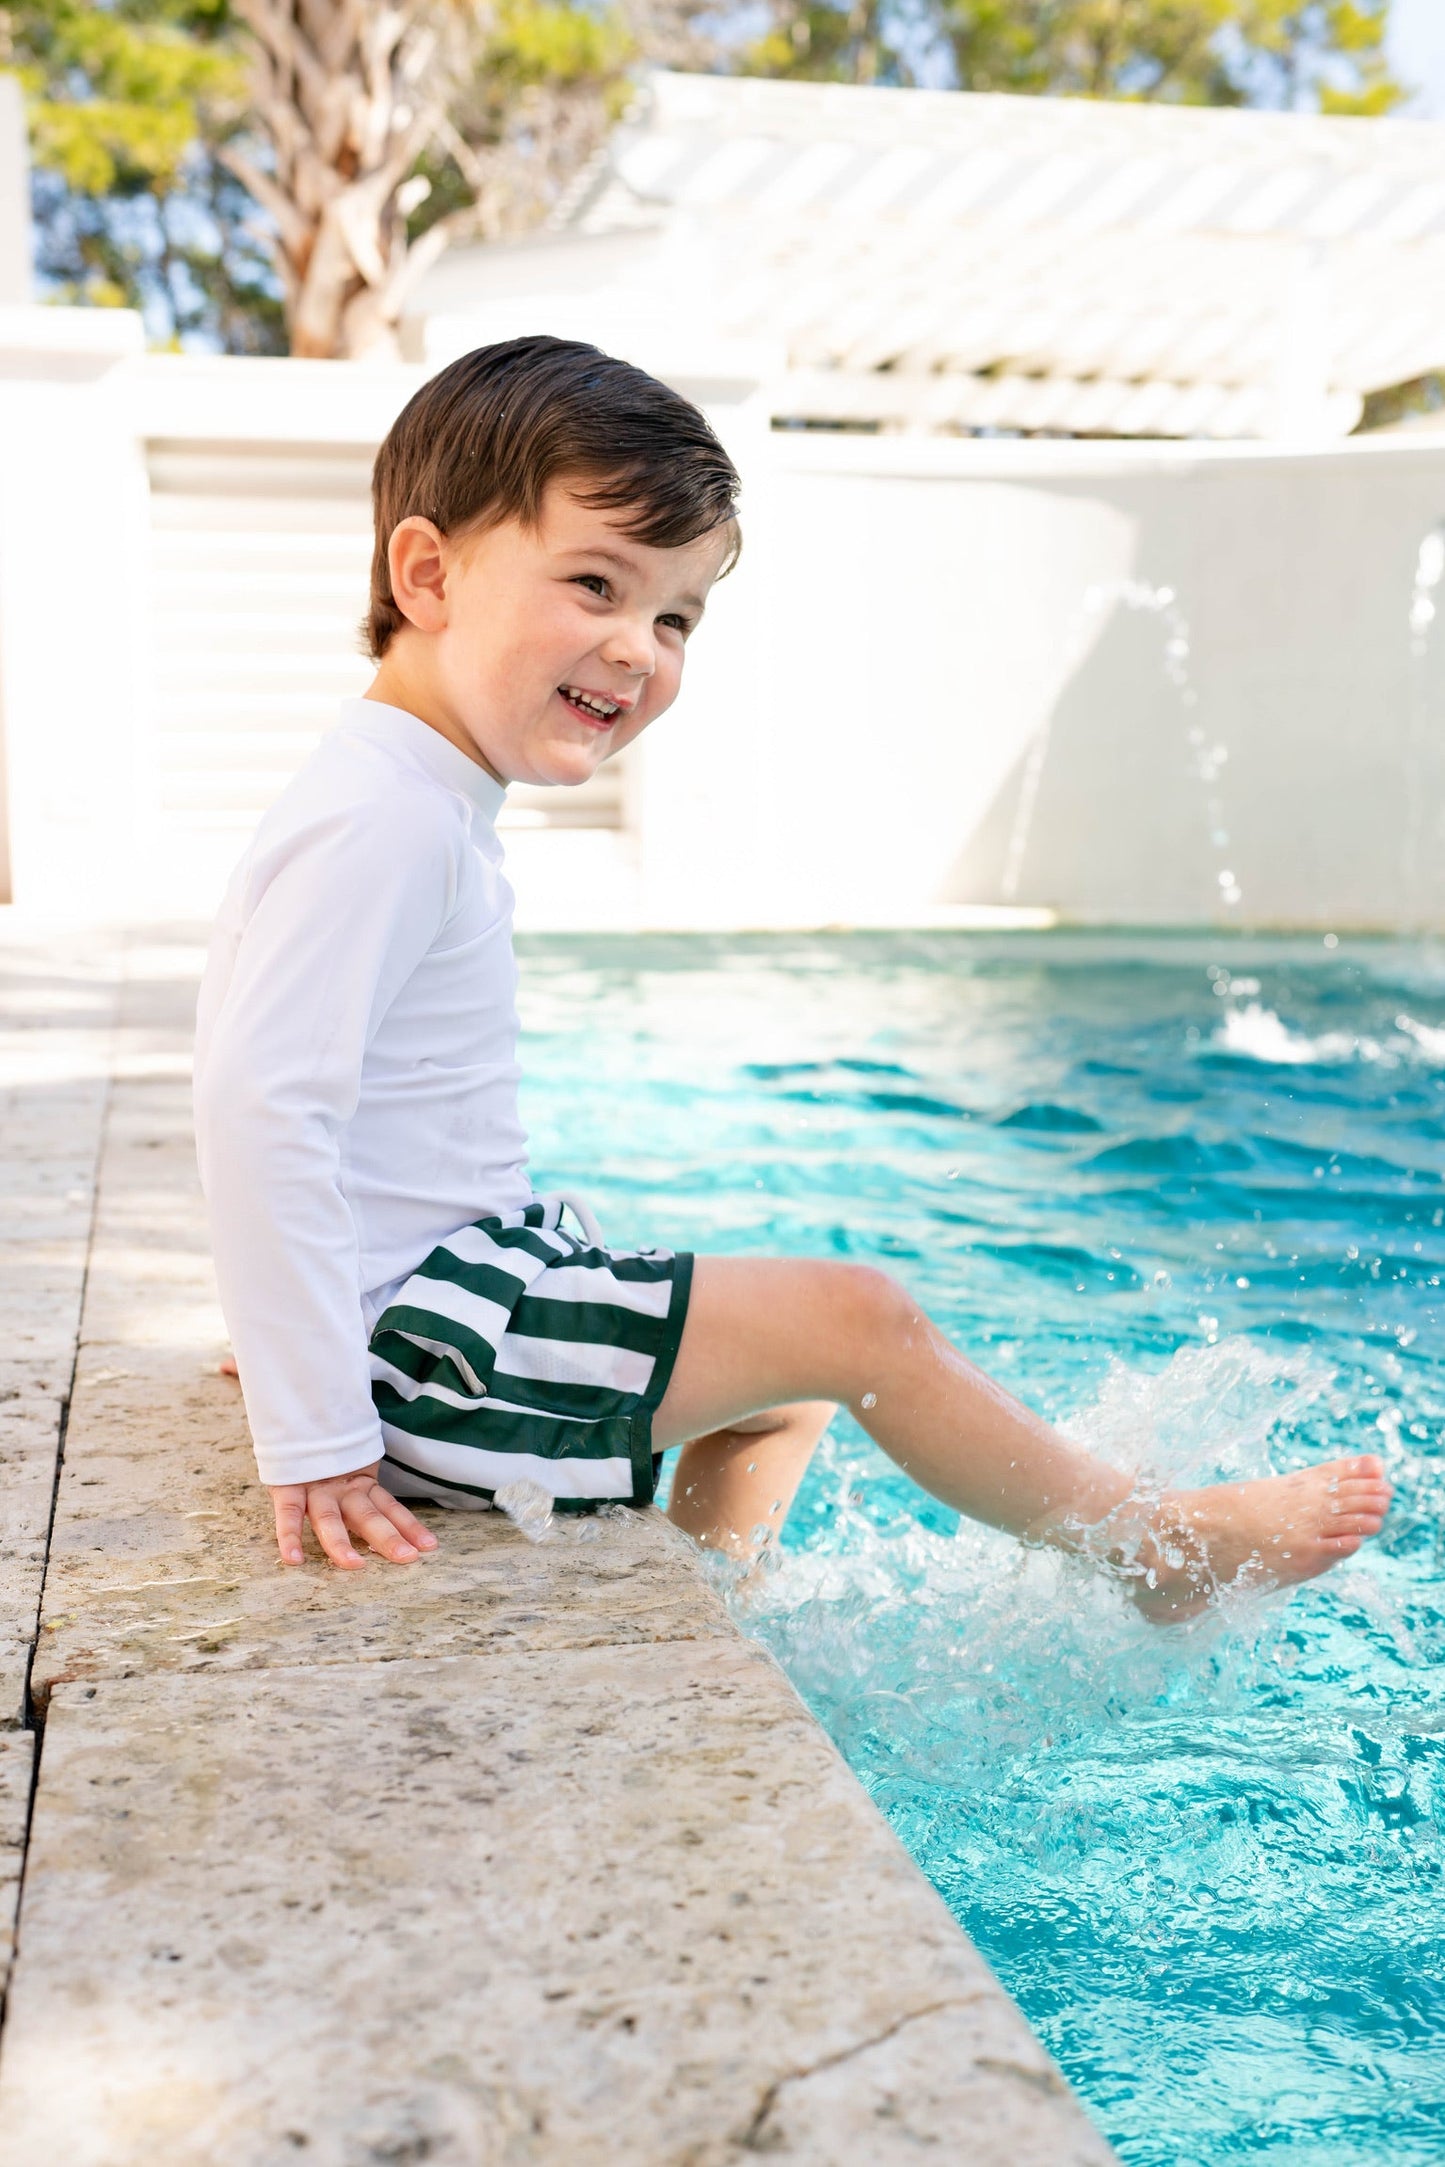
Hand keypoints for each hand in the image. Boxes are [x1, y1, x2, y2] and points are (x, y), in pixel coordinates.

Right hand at [269, 1465, 438, 1569]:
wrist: (296, 1422)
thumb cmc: (324, 1455)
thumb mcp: (351, 1468)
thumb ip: (369, 1490)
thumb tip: (404, 1511)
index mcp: (360, 1486)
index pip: (391, 1508)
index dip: (410, 1526)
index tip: (430, 1546)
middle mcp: (342, 1490)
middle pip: (368, 1517)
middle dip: (388, 1538)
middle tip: (407, 1557)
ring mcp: (315, 1489)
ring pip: (330, 1519)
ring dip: (341, 1543)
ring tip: (354, 1565)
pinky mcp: (287, 1487)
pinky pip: (288, 1513)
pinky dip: (289, 1535)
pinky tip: (294, 1558)